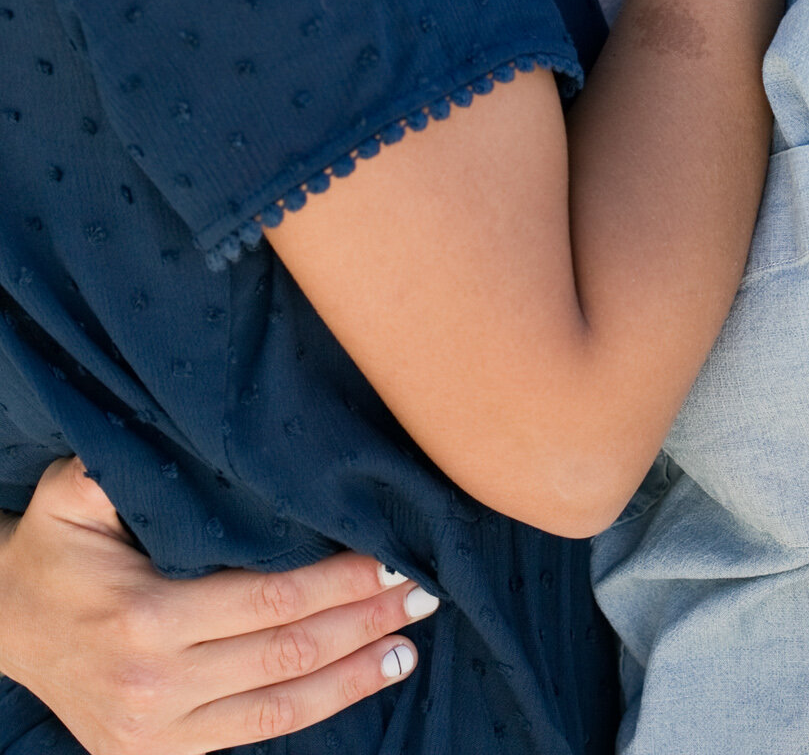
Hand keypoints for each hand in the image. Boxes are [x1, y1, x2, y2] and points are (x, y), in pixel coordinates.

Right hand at [0, 459, 433, 754]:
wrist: (6, 626)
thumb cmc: (56, 548)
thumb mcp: (73, 495)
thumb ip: (118, 467)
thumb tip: (181, 428)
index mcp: (144, 618)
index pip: (270, 599)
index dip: (340, 581)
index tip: (394, 555)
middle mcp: (156, 686)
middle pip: (288, 652)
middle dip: (365, 620)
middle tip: (425, 591)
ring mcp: (158, 733)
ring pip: (281, 705)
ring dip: (355, 673)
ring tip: (409, 641)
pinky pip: (254, 736)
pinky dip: (316, 709)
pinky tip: (361, 678)